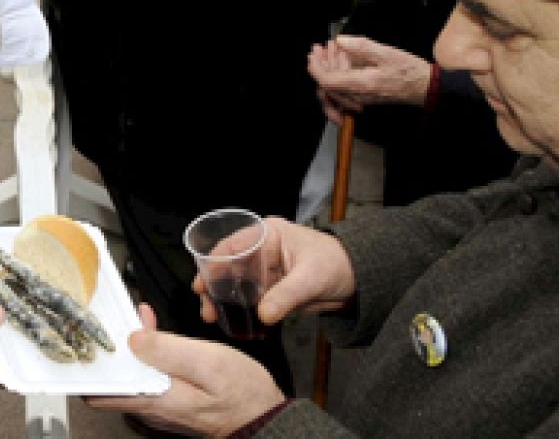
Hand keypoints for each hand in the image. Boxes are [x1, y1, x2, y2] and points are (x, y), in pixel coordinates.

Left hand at [88, 305, 285, 435]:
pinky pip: (148, 377)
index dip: (92, 365)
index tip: (91, 336)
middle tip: (115, 316)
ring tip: (136, 318)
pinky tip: (154, 333)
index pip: (101, 393)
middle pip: (113, 380)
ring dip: (130, 347)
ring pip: (131, 376)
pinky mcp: (171, 401)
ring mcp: (160, 406)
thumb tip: (132, 339)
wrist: (265, 416)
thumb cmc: (243, 394)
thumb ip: (168, 350)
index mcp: (156, 400)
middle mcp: (152, 408)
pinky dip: (147, 354)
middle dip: (110, 348)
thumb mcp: (209, 362)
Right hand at [190, 217, 354, 327]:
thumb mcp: (310, 278)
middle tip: (205, 308)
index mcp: (267, 234)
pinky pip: (250, 298)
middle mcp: (260, 250)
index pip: (232, 245)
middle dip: (213, 287)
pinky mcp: (271, 288)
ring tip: (213, 318)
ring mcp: (264, 270)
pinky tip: (236, 324)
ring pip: (235, 284)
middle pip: (228, 266)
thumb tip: (263, 315)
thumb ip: (286, 296)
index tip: (201, 284)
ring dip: (223, 300)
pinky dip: (242, 310)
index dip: (212, 263)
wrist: (357, 281)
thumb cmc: (335, 265)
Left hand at [307, 35, 432, 122]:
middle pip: (328, 86)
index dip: (316, 68)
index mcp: (361, 85)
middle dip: (320, 66)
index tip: (313, 54)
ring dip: (328, 70)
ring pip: (335, 89)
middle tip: (320, 48)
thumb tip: (341, 41)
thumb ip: (362, 46)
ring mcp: (361, 100)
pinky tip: (340, 64)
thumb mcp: (387, 53)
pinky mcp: (364, 99)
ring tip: (330, 52)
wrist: (426, 88)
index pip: (327, 82)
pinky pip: (343, 92)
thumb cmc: (409, 71)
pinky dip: (338, 77)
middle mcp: (358, 96)